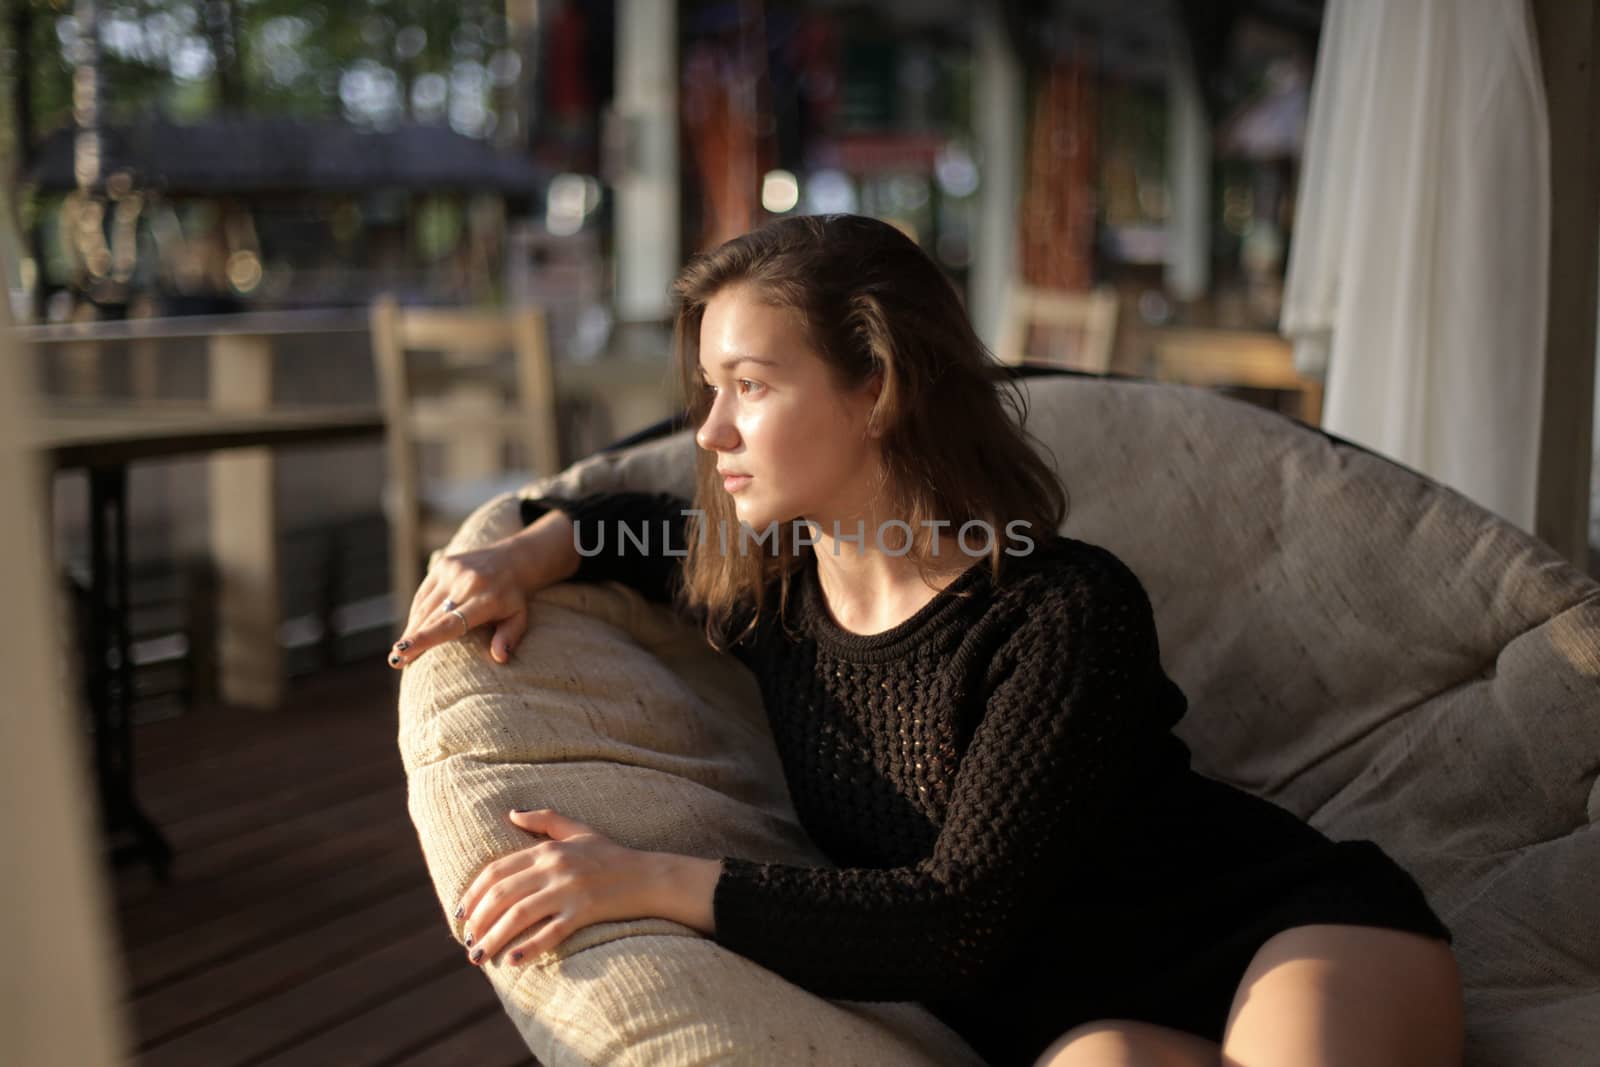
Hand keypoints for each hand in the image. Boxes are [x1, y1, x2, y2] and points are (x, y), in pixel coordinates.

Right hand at [388, 512, 576, 668]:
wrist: (512, 559)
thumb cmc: (513, 598)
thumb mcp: (519, 618)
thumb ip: (509, 637)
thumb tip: (500, 657)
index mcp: (487, 599)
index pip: (451, 623)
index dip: (426, 638)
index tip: (403, 651)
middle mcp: (467, 582)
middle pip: (432, 616)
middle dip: (412, 639)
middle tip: (395, 661)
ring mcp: (453, 571)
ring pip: (425, 605)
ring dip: (412, 628)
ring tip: (401, 651)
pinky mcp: (444, 564)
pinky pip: (425, 593)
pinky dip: (417, 612)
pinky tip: (412, 629)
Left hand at [456, 809, 669, 966]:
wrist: (650, 876)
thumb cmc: (613, 855)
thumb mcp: (579, 830)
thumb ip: (545, 819)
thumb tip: (511, 814)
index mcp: (548, 849)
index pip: (496, 871)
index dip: (473, 894)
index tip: (461, 915)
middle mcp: (554, 867)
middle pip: (501, 895)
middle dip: (478, 921)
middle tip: (468, 942)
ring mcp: (570, 890)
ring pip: (518, 916)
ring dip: (493, 939)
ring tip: (480, 957)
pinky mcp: (585, 911)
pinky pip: (551, 932)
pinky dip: (529, 948)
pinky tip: (513, 961)